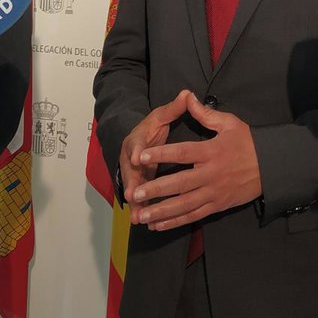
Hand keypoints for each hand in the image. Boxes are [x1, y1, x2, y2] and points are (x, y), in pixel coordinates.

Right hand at [118, 90, 193, 212]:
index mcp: (138, 139)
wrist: (138, 140)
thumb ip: (174, 108)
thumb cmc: (151, 127)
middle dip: (132, 183)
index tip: (139, 157)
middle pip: (130, 171)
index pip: (136, 143)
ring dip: (136, 203)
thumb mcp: (160, 116)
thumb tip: (187, 94)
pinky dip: (143, 209)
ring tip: (139, 217)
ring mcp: (134, 173)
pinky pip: (140, 198)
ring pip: (134, 188)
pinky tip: (147, 223)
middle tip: (133, 195)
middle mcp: (131, 157)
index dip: (137, 150)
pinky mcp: (139, 184)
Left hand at [131, 92, 261, 230]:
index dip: (161, 154)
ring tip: (142, 215)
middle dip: (156, 189)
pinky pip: (194, 216)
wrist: (272, 166)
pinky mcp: (218, 206)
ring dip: (162, 211)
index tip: (141, 156)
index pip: (182, 152)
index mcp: (211, 152)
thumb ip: (205, 114)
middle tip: (136, 193)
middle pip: (180, 183)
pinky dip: (176, 222)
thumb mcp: (229, 123)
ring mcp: (214, 193)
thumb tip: (187, 96)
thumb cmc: (248, 142)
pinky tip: (159, 224)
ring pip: (185, 205)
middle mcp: (211, 174)